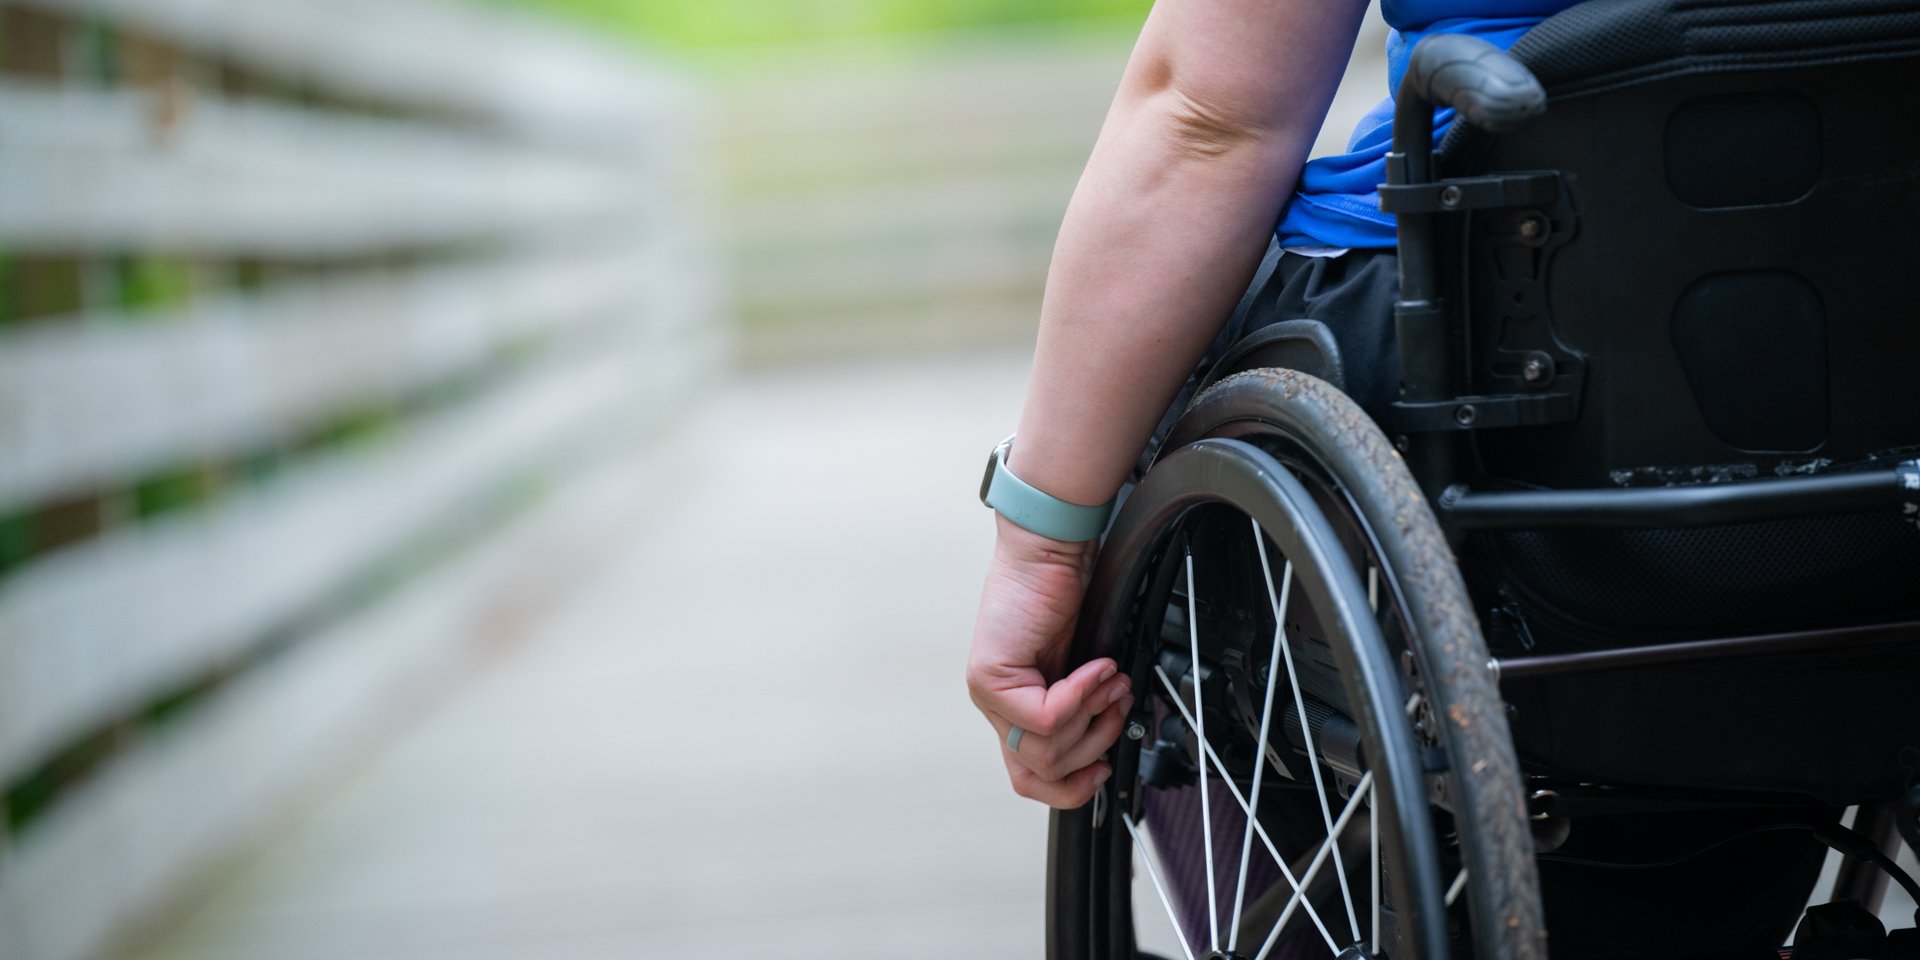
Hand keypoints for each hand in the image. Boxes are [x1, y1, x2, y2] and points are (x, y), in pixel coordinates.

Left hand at [968, 515, 1133, 807]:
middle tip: (1116, 706)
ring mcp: (990, 695)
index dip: (1074, 786)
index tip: (1106, 768)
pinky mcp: (991, 678)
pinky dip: (1081, 694)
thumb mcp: (1083, 670)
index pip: (1033, 778)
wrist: (1051, 550)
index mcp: (1017, 710)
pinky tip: (1096, 668)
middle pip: (1044, 771)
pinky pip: (1045, 717)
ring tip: (1109, 681)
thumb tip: (1109, 749)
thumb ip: (1084, 711)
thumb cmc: (1066, 596)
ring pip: (1046, 750)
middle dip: (1094, 745)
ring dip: (1093, 717)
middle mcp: (998, 708)